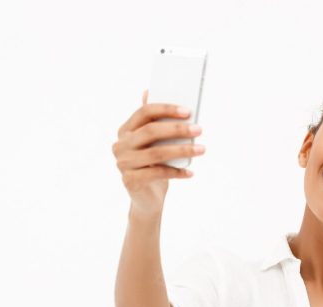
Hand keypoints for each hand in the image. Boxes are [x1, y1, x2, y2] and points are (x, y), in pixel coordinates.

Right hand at [112, 89, 204, 216]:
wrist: (146, 198)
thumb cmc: (153, 165)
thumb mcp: (155, 144)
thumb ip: (155, 122)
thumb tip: (150, 91)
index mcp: (125, 130)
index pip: (144, 113)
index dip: (166, 109)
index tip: (188, 111)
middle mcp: (120, 145)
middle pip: (150, 131)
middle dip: (177, 129)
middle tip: (198, 129)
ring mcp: (123, 163)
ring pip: (156, 153)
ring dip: (182, 151)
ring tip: (201, 149)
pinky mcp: (130, 181)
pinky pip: (157, 173)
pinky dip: (176, 172)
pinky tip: (190, 172)